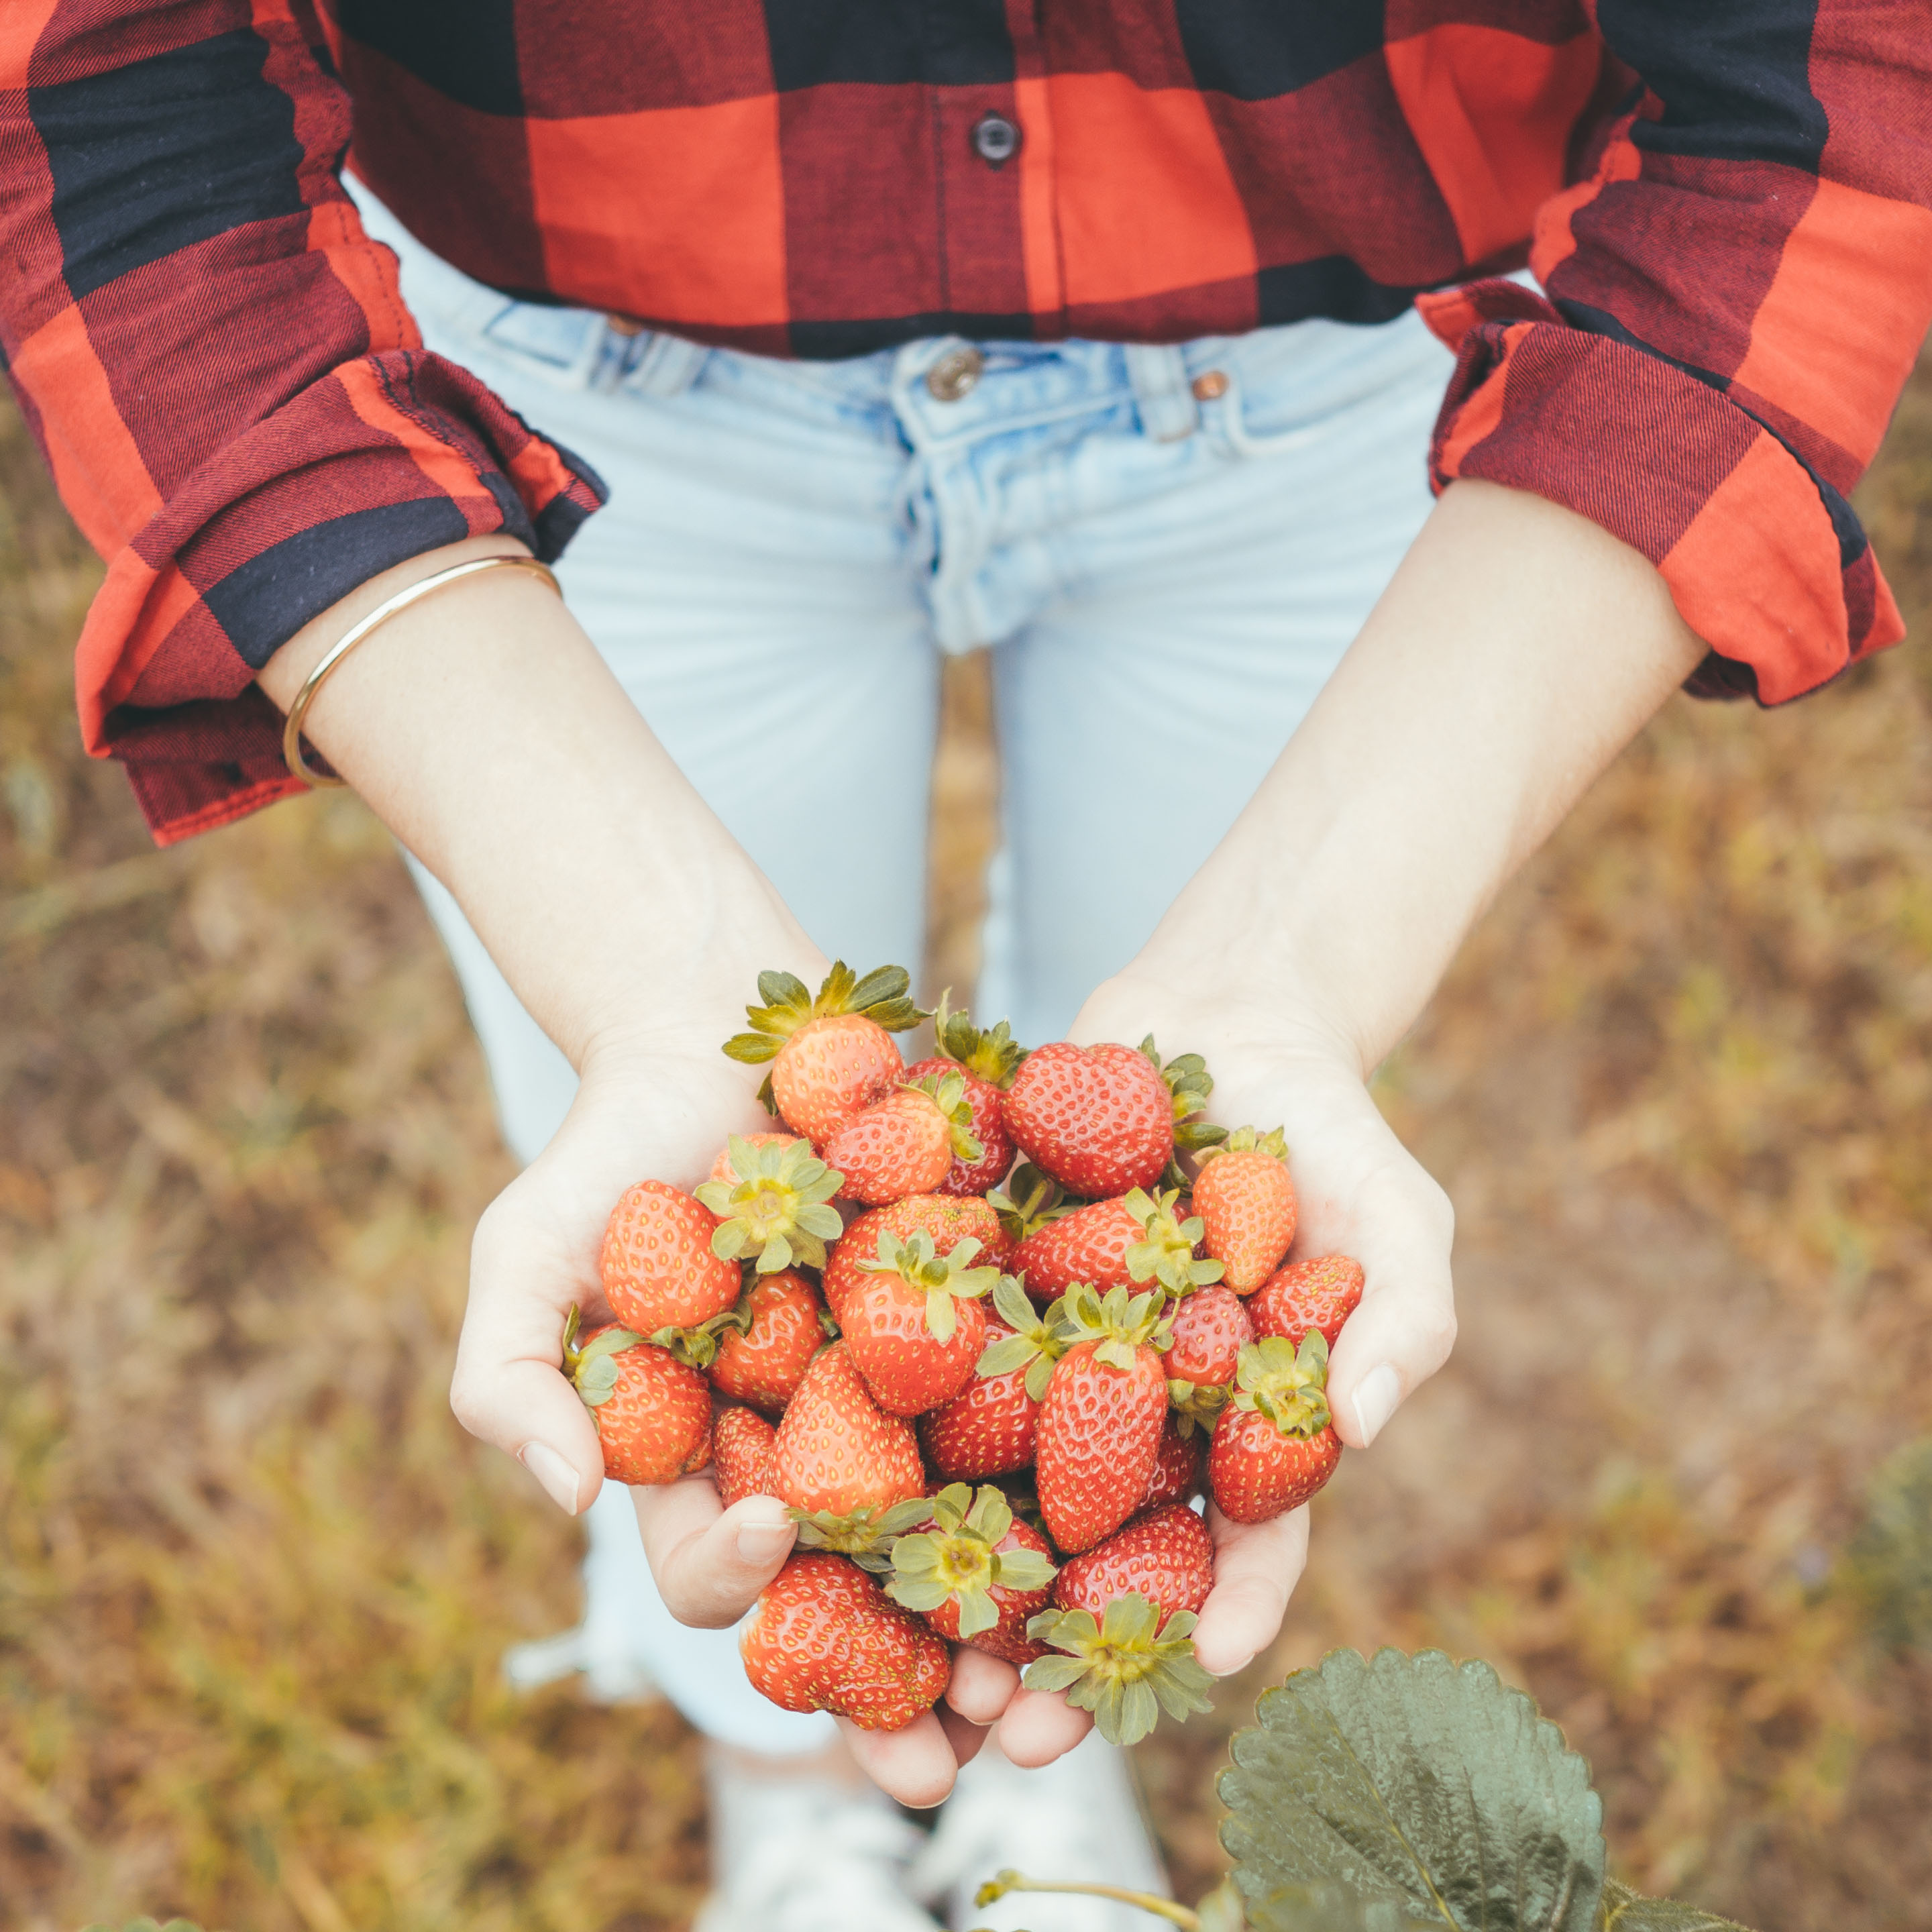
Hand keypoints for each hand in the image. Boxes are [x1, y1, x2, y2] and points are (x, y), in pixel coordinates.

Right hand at [446, 989, 1004, 1807]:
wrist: (721, 1031)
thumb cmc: (611, 1147)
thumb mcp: (526, 1253)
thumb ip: (512, 1376)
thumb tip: (568, 1499)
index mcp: (707, 1466)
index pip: (721, 1572)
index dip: (742, 1585)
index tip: (769, 1534)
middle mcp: (813, 1453)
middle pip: (863, 1595)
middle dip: (910, 1683)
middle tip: (968, 1746)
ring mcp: (902, 1397)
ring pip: (965, 1533)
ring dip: (1017, 1621)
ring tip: (1067, 1676)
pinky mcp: (977, 1328)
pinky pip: (1033, 1407)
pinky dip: (1080, 1464)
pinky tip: (1136, 1508)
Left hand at [944, 963, 1455, 1766]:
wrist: (1221, 1012)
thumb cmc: (1327, 1126)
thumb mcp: (1396, 1212)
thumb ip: (1402, 1315)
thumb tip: (1365, 1424)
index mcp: (1240, 1424)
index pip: (1243, 1540)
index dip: (1226, 1605)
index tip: (1200, 1662)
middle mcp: (1138, 1413)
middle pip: (1098, 1550)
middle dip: (1058, 1647)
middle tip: (1008, 1727)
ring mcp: (1052, 1355)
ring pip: (995, 1483)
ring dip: (953, 1578)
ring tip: (910, 1648)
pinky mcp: (980, 1288)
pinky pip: (930, 1361)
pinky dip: (886, 1424)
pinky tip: (830, 1482)